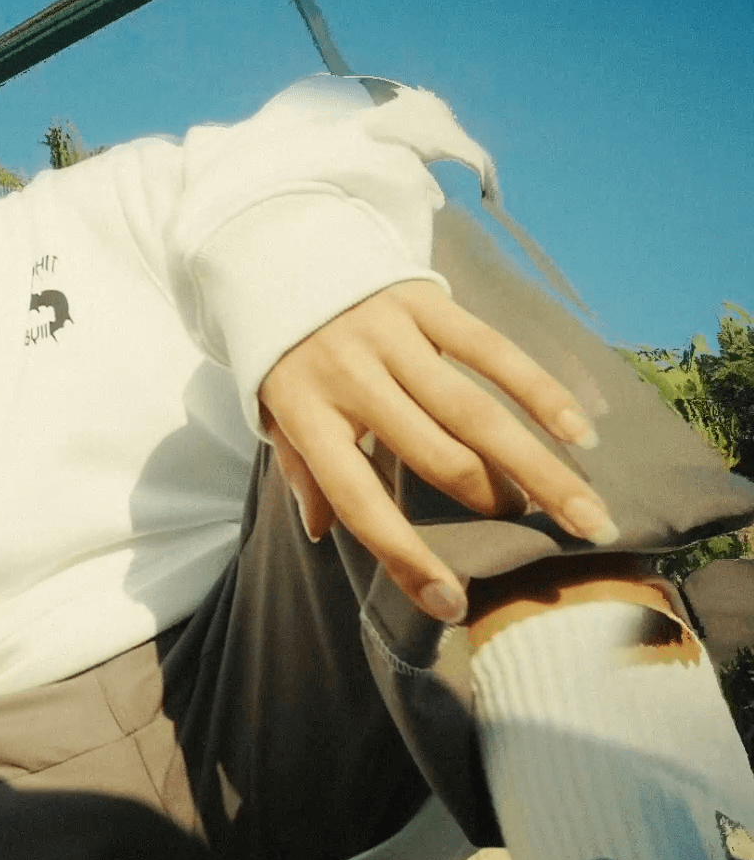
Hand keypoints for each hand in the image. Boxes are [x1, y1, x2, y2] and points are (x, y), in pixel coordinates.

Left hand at [257, 280, 614, 623]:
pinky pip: (492, 351)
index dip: (403, 556)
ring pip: (475, 412)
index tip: (450, 604)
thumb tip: (320, 533)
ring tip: (582, 512)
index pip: (358, 501)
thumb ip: (302, 468)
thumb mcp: (276, 413)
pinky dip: (540, 392)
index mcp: (306, 415)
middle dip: (491, 502)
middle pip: (435, 456)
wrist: (280, 255)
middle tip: (537, 534)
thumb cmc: (286, 354)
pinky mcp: (424, 302)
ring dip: (537, 466)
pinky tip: (578, 432)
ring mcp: (390, 337)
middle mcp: (349, 377)